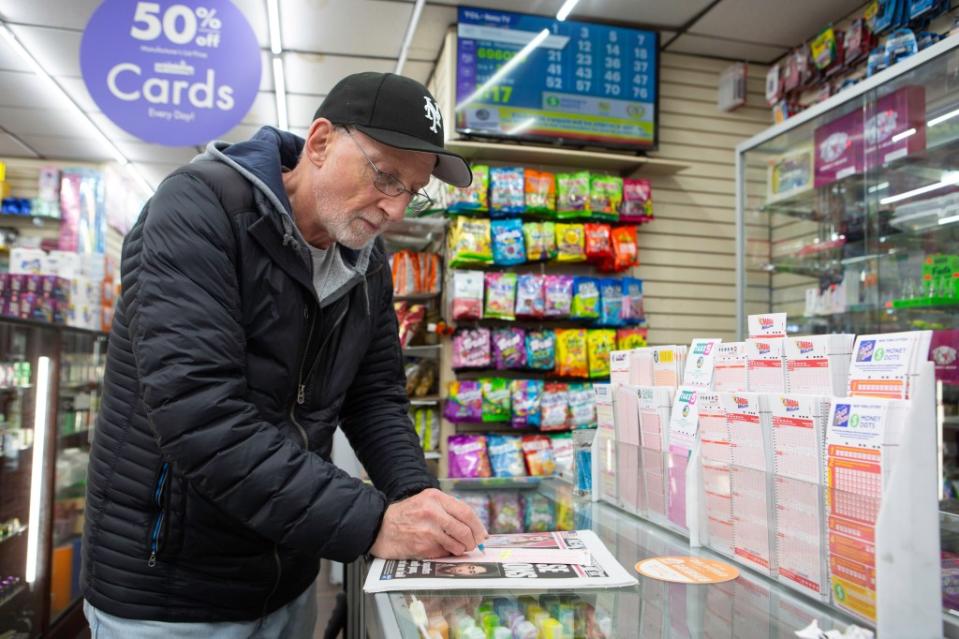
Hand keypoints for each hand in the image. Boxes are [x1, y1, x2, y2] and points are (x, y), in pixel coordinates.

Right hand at [369, 488, 487, 558]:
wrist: (380, 527)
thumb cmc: (405, 515)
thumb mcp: (426, 501)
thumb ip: (447, 509)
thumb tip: (473, 526)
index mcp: (435, 497)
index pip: (466, 512)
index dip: (478, 526)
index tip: (482, 534)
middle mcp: (432, 512)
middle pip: (465, 529)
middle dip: (473, 540)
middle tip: (473, 545)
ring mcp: (427, 530)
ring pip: (457, 544)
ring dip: (461, 549)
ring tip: (457, 548)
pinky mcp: (422, 546)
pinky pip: (444, 553)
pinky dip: (447, 553)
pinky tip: (440, 549)